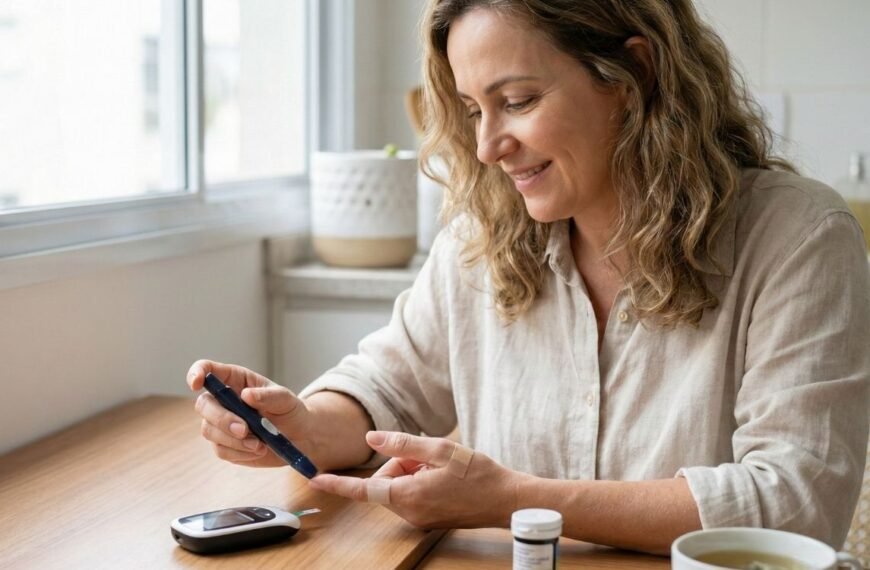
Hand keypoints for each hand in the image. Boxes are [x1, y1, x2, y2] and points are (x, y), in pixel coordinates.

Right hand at [186, 359, 315, 467]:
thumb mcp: (285, 400)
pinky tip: (258, 450)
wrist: (299, 437)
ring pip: (209, 431)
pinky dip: (240, 452)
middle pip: (203, 405)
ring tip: (259, 444)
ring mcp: (221, 423)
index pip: (208, 370)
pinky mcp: (225, 444)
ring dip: (233, 440)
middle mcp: (223, 400)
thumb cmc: (290, 411)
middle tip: (245, 430)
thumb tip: (247, 395)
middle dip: (222, 419)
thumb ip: (268, 396)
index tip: (196, 384)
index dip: (197, 373)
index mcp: (235, 380)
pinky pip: (221, 450)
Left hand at [308, 431, 521, 528]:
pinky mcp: (428, 519)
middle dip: (403, 463)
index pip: (363, 488)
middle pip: (387, 481)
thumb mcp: (441, 449)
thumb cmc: (478, 474)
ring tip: (443, 469)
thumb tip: (372, 438)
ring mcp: (419, 518)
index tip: (314, 477)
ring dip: (414, 472)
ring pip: (400, 487)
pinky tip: (445, 478)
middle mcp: (410, 512)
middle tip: (432, 458)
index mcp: (408, 495)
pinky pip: (412, 495)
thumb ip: (403, 444)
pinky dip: (422, 481)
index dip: (338, 482)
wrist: (507, 500)